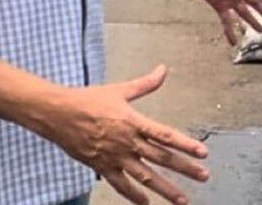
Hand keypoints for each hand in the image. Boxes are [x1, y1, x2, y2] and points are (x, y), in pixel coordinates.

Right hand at [34, 66, 208, 204]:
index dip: (185, 144)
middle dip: (184, 168)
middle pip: (161, 158)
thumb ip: (145, 84)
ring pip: (145, 177)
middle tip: (204, 176)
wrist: (58, 114)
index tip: (203, 152)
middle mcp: (127, 142)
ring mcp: (115, 157)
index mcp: (134, 122)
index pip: (165, 135)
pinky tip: (146, 203)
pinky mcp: (102, 167)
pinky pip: (121, 185)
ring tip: (182, 199)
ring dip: (165, 189)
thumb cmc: (89, 100)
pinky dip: (134, 195)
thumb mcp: (120, 90)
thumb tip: (163, 70)